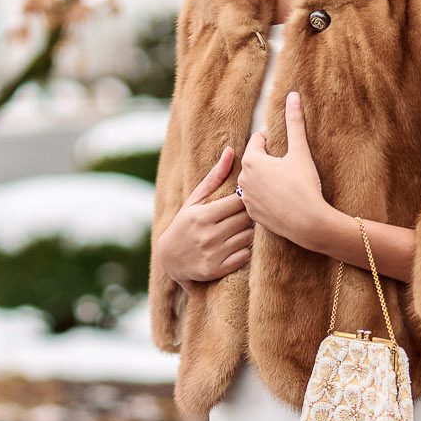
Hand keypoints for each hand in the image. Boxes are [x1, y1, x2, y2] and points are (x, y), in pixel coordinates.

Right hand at [156, 145, 253, 284]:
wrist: (170, 259)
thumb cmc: (186, 223)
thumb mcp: (195, 200)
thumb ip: (215, 177)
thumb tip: (230, 150)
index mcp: (203, 215)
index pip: (239, 202)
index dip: (246, 199)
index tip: (245, 199)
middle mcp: (208, 235)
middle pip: (246, 219)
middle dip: (250, 214)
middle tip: (248, 214)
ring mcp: (213, 253)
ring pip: (248, 237)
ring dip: (249, 232)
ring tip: (242, 228)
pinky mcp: (218, 269)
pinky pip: (245, 256)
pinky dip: (246, 250)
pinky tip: (238, 244)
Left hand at [237, 91, 329, 248]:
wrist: (308, 223)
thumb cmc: (304, 185)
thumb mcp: (300, 151)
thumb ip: (294, 122)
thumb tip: (293, 95)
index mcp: (251, 160)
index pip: (258, 140)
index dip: (274, 142)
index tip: (287, 152)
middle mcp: (242, 180)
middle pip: (255, 160)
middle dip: (269, 161)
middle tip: (288, 169)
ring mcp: (245, 199)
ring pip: (255, 181)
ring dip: (267, 179)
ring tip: (286, 185)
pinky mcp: (252, 215)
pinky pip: (257, 199)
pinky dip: (267, 197)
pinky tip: (282, 201)